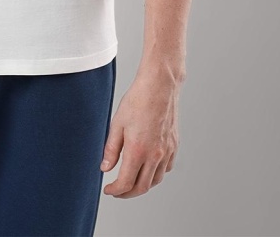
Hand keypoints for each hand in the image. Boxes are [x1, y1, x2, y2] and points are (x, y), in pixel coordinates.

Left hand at [100, 68, 179, 197]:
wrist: (159, 86)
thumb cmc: (137, 101)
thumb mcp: (117, 124)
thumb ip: (111, 149)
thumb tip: (105, 168)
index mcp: (138, 151)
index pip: (126, 183)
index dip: (116, 191)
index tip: (108, 190)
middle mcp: (155, 155)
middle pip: (142, 187)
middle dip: (127, 193)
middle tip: (118, 191)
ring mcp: (166, 151)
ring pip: (155, 180)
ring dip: (142, 186)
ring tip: (131, 181)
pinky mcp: (173, 146)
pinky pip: (166, 169)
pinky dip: (156, 174)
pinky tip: (148, 168)